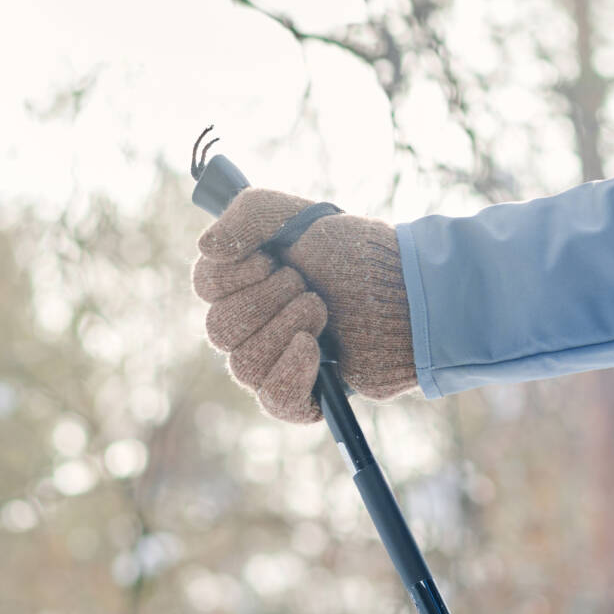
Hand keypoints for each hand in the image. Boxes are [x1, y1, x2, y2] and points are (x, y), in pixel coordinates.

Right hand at [193, 188, 416, 422]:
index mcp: (247, 282)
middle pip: (219, 328)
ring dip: (287, 328)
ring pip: (242, 364)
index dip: (233, 274)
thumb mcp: (301, 216)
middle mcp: (254, 324)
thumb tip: (207, 246)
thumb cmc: (355, 253)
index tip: (271, 259)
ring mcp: (277, 361)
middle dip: (268, 300)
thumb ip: (248, 214)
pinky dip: (290, 373)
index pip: (206, 285)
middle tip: (308, 286)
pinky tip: (314, 350)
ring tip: (322, 310)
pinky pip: (273, 399)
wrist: (408, 291)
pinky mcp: (304, 394)